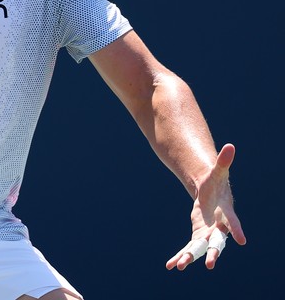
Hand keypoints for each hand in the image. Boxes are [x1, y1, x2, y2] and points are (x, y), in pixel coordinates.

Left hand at [166, 143, 246, 270]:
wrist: (214, 195)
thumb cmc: (216, 182)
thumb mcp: (217, 171)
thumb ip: (223, 161)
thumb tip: (230, 146)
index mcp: (225, 213)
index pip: (232, 222)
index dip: (236, 229)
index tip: (242, 241)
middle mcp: (218, 227)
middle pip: (217, 242)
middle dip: (213, 252)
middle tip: (210, 264)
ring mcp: (208, 233)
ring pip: (200, 248)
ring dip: (190, 257)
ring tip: (179, 266)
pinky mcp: (198, 235)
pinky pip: (189, 247)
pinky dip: (180, 255)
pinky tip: (170, 266)